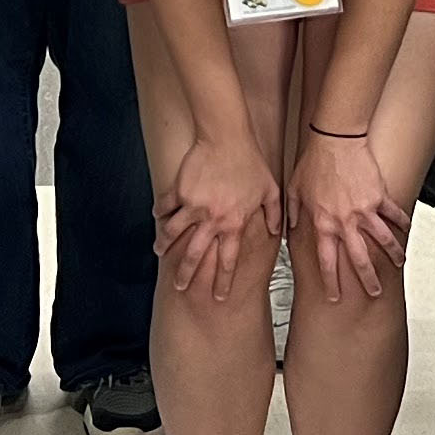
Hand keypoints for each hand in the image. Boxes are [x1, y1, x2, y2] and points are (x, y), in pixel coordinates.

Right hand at [156, 128, 279, 300]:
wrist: (227, 138)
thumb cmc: (250, 162)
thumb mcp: (270, 190)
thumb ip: (273, 214)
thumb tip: (277, 231)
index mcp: (234, 223)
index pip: (227, 261)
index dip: (223, 281)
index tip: (219, 296)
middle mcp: (212, 219)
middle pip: (195, 255)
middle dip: (187, 274)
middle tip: (181, 285)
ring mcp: (193, 205)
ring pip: (174, 233)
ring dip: (165, 245)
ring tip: (160, 252)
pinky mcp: (179, 190)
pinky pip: (165, 206)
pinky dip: (160, 213)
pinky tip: (157, 219)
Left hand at [286, 129, 405, 302]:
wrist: (335, 140)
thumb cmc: (313, 162)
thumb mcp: (294, 190)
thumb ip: (294, 214)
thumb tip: (290, 229)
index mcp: (324, 223)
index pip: (327, 261)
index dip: (331, 282)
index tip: (335, 296)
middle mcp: (346, 222)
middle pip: (360, 259)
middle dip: (368, 280)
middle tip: (374, 293)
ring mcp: (365, 210)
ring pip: (384, 240)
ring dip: (393, 255)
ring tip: (399, 264)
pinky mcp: (380, 196)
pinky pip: (394, 214)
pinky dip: (402, 224)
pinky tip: (406, 232)